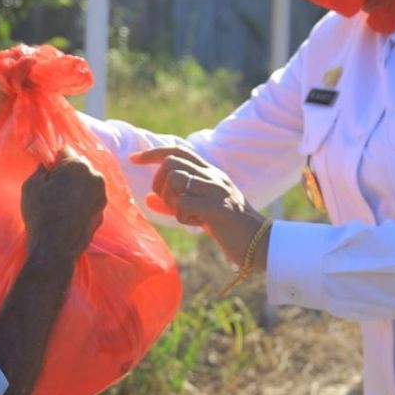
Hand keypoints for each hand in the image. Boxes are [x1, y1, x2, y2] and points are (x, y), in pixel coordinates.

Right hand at [21, 149, 106, 260]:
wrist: (55, 249)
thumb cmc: (41, 214)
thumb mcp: (31, 186)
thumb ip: (41, 169)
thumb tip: (47, 165)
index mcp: (78, 166)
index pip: (65, 151)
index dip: (53, 161)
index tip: (47, 172)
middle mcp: (95, 177)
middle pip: (79, 165)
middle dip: (67, 172)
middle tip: (53, 188)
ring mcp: (101, 195)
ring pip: (86, 182)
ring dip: (75, 186)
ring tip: (60, 202)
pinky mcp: (102, 211)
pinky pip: (90, 198)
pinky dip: (81, 201)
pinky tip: (68, 213)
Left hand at [131, 147, 267, 269]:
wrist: (261, 244)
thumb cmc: (229, 228)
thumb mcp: (200, 211)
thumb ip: (176, 203)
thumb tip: (148, 199)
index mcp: (210, 173)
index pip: (177, 150)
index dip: (153, 152)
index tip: (133, 159)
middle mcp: (213, 175)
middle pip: (170, 163)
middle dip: (159, 183)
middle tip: (170, 204)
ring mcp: (216, 189)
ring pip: (175, 179)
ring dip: (171, 199)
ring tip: (186, 214)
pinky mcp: (217, 207)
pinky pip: (183, 203)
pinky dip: (181, 216)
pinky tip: (195, 223)